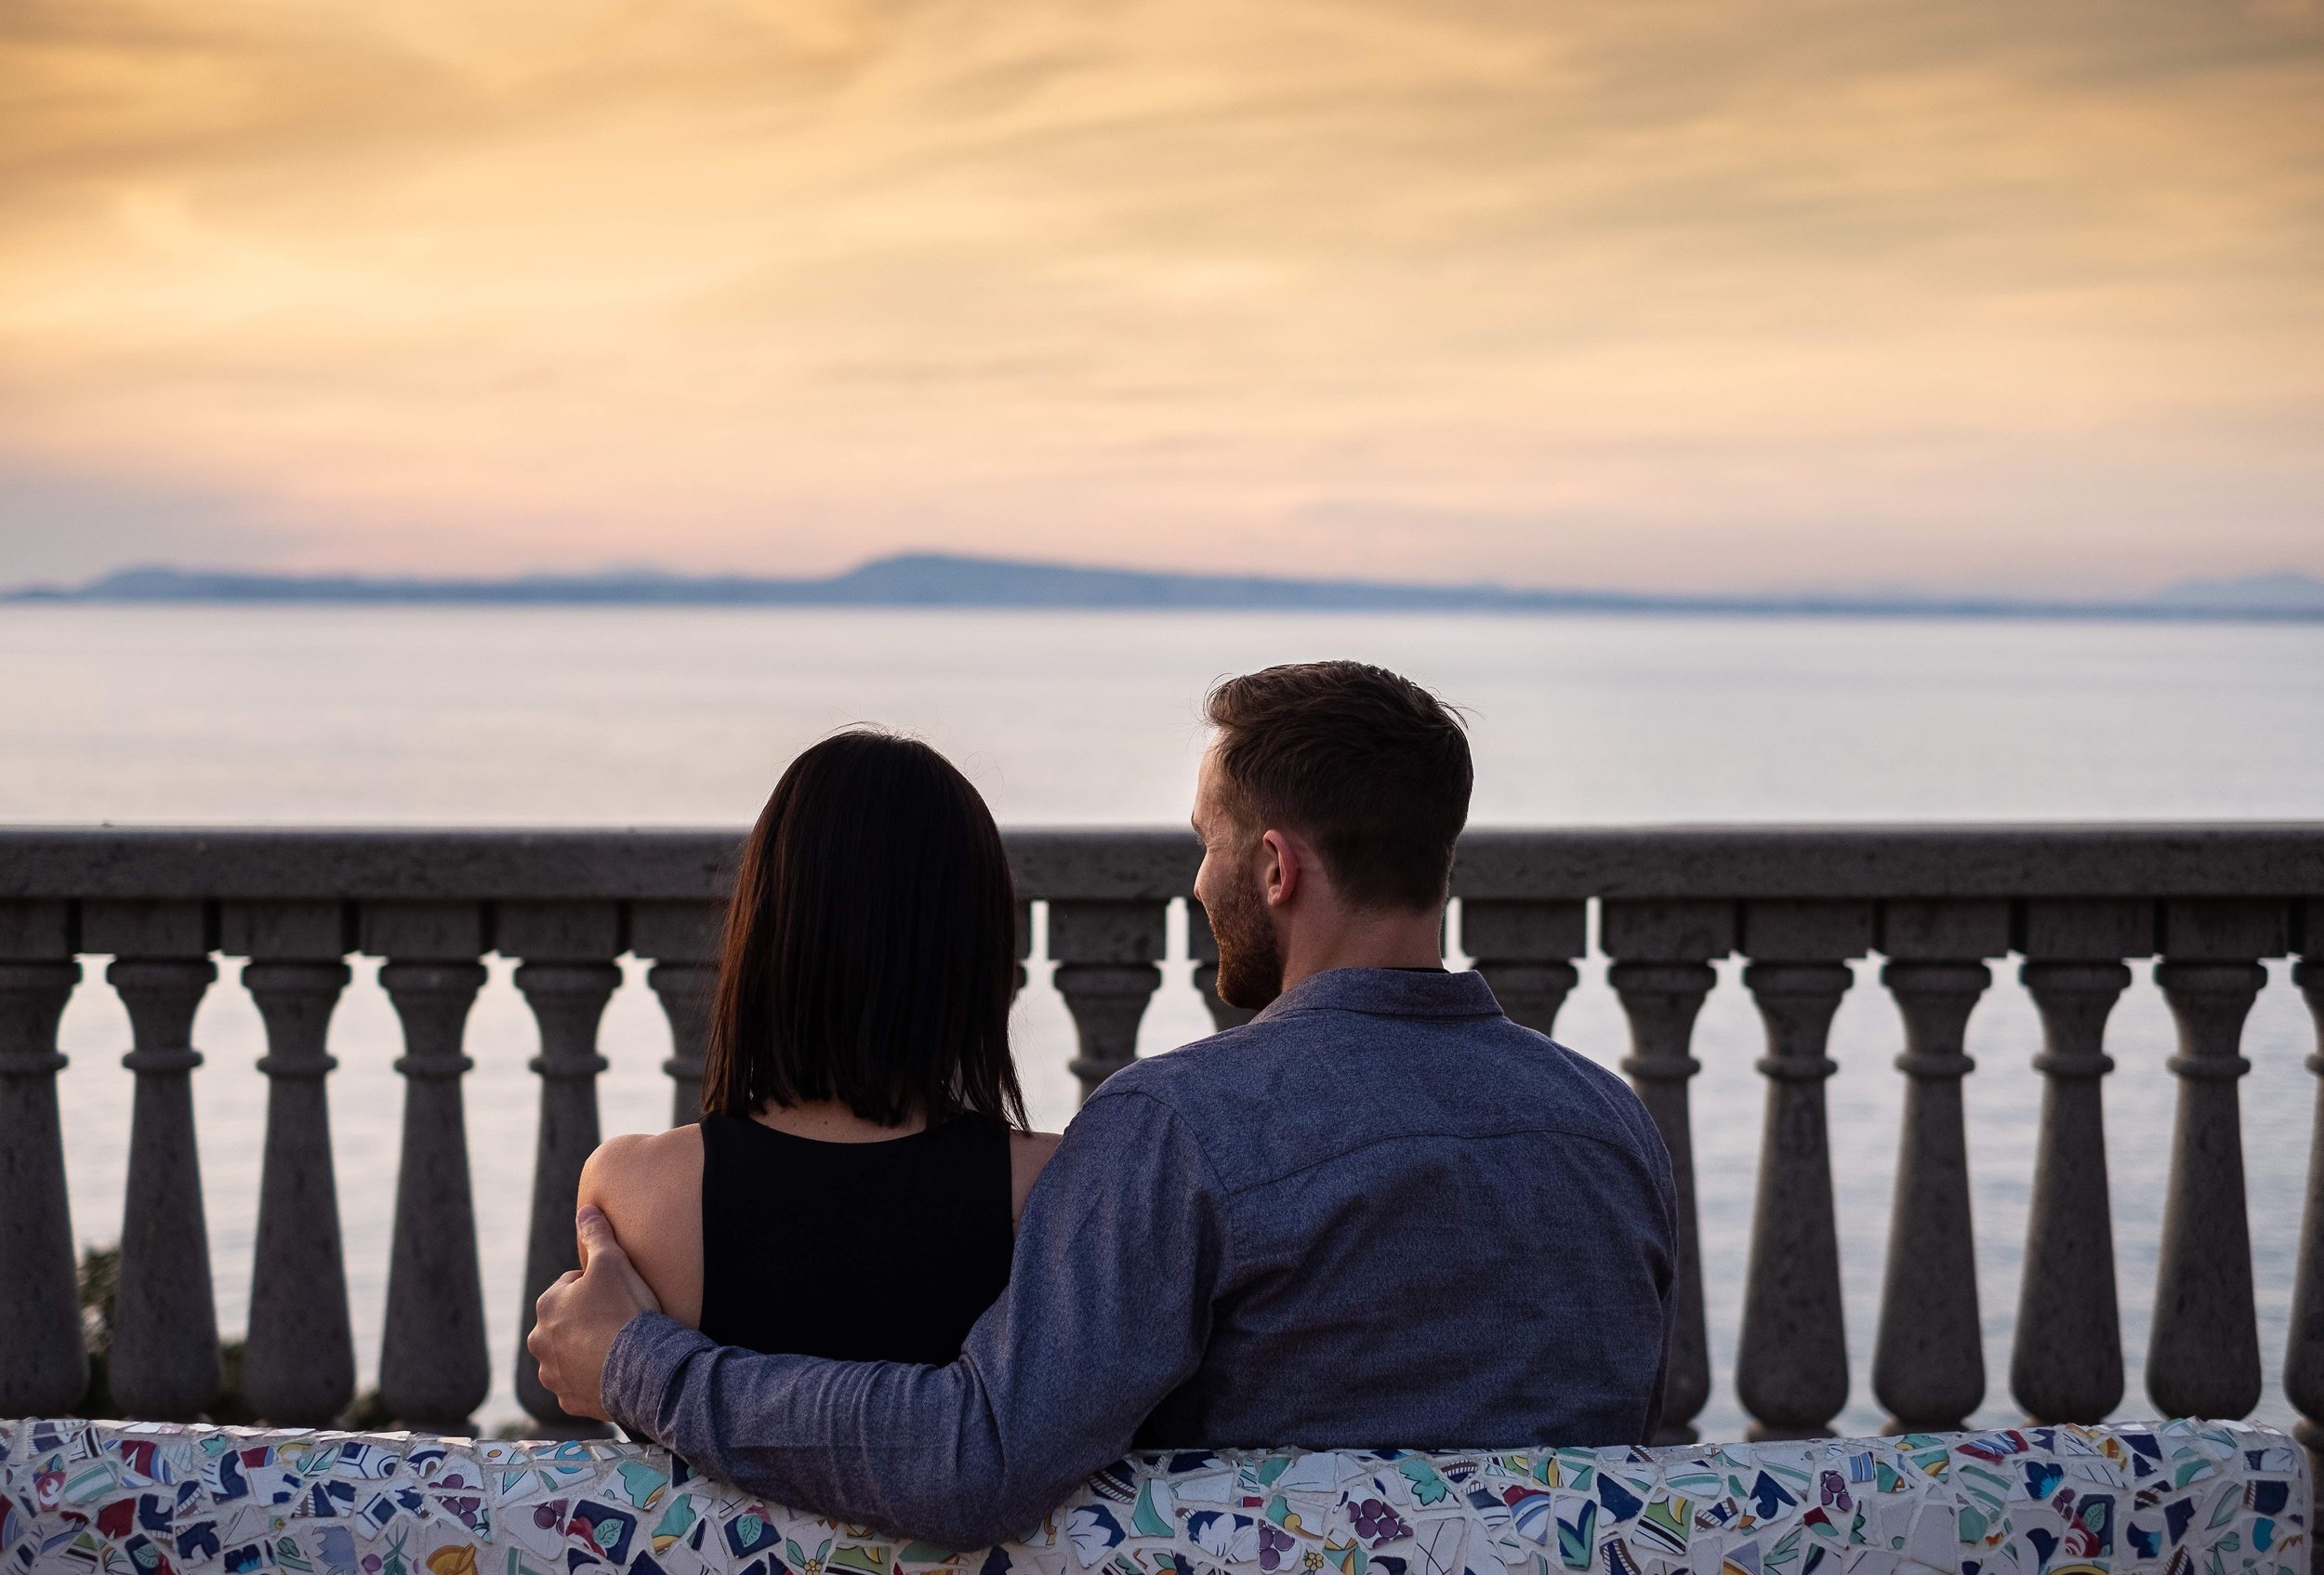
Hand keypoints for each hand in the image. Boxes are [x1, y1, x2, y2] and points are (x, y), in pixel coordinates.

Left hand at [530, 1205, 662, 1421]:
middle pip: (567, 1323)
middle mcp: (540, 1343)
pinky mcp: (570, 1401)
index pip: (571, 1286)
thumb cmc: (624, 1311)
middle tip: (619, 1320)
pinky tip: (615, 1372)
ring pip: (570, 1356)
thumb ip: (596, 1234)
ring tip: (619, 1349)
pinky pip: (581, 1386)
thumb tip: (586, 1209)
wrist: (641, 1368)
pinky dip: (594, 1380)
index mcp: (547, 1306)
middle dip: (587, 1320)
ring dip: (587, 1352)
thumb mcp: (612, 1261)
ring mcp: (554, 1375)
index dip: (598, 1286)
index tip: (619, 1293)